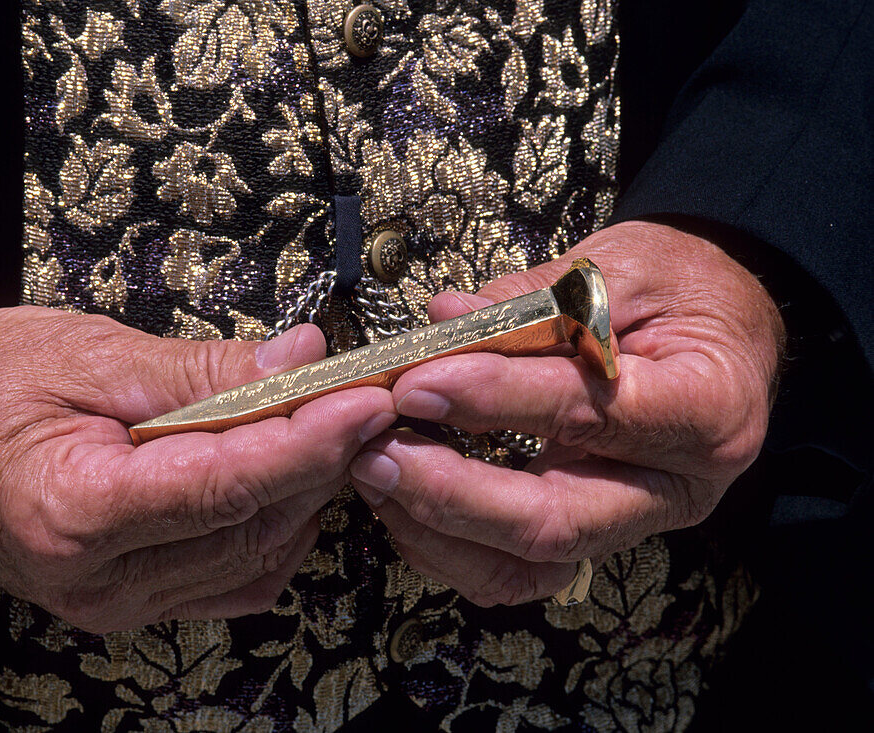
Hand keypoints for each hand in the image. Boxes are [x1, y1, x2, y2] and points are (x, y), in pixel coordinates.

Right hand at [0, 307, 394, 631]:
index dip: (308, 441)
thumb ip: (199, 369)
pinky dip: (275, 526)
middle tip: (365, 397)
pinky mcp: (137, 600)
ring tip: (332, 425)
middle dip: (321, 460)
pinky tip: (287, 477)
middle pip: (250, 524)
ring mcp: (120, 602)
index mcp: (73, 513)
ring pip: (254, 556)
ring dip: (305, 492)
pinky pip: (235, 578)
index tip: (367, 399)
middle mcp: (100, 581)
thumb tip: (299, 359)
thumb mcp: (87, 356)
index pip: (223, 485)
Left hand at [349, 221, 784, 606]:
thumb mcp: (618, 268)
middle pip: (554, 523)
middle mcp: (677, 487)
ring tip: (376, 473)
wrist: (720, 322)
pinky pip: (514, 569)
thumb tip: (444, 321)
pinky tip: (403, 499)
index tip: (418, 381)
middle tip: (376, 452)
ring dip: (439, 531)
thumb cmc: (674, 288)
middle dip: (451, 494)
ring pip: (527, 566)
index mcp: (707, 407)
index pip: (590, 414)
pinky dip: (450, 545)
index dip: (495, 398)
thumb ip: (533, 302)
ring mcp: (634, 522)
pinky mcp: (593, 534)